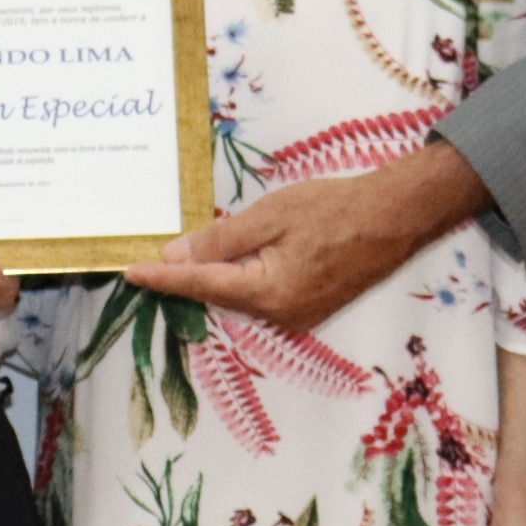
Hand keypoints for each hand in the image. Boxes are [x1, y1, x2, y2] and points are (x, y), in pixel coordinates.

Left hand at [123, 142, 489, 329]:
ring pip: (239, 298)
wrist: (395, 216)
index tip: (130, 272)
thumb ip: (221, 241)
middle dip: (184, 279)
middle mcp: (281, 315)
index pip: (200, 285)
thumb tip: (176, 255)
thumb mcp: (270, 216)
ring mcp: (298, 317)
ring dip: (213, 279)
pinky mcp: (311, 309)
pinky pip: (262, 297)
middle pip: (218, 296)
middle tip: (147, 261)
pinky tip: (227, 262)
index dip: (162, 278)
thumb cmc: (334, 208)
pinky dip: (241, 280)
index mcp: (268, 293)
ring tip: (179, 260)